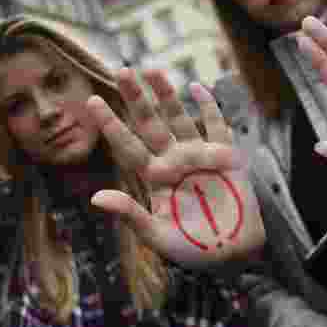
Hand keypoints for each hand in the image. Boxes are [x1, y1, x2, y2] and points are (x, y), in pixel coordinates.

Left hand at [87, 69, 265, 269]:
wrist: (234, 256)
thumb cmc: (193, 250)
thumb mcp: (158, 237)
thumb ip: (130, 214)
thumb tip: (96, 198)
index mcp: (154, 177)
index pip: (127, 145)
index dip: (111, 124)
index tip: (92, 101)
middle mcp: (173, 159)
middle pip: (150, 122)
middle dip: (136, 97)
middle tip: (121, 71)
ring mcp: (198, 155)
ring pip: (179, 117)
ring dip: (167, 94)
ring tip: (152, 70)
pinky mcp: (226, 156)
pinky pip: (217, 126)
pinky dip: (209, 107)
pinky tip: (196, 88)